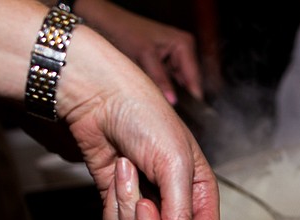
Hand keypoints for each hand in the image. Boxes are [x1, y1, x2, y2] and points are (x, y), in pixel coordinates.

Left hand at [60, 25, 218, 219]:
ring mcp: (148, 210)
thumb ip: (182, 218)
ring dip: (127, 208)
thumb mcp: (175, 166)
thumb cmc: (145, 119)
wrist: (98, 99)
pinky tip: (114, 173)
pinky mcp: (120, 206)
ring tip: (126, 170)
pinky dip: (112, 205)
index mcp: (202, 196)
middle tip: (144, 200)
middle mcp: (177, 208)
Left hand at [73, 0, 202, 103]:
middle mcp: (182, 50)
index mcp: (184, 44)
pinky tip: (155, 96)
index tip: (190, 117)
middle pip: (187, 82)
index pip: (194, 77)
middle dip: (180, 96)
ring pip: (178, 84)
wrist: (105, 22)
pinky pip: (168, 81)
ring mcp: (174, 57)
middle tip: (171, 113)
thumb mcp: (143, 57)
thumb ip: (160, 80)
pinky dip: (162, 89)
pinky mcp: (164, 63)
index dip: (192, 98)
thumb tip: (173, 101)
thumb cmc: (123, 31)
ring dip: (170, 93)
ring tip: (161, 105)